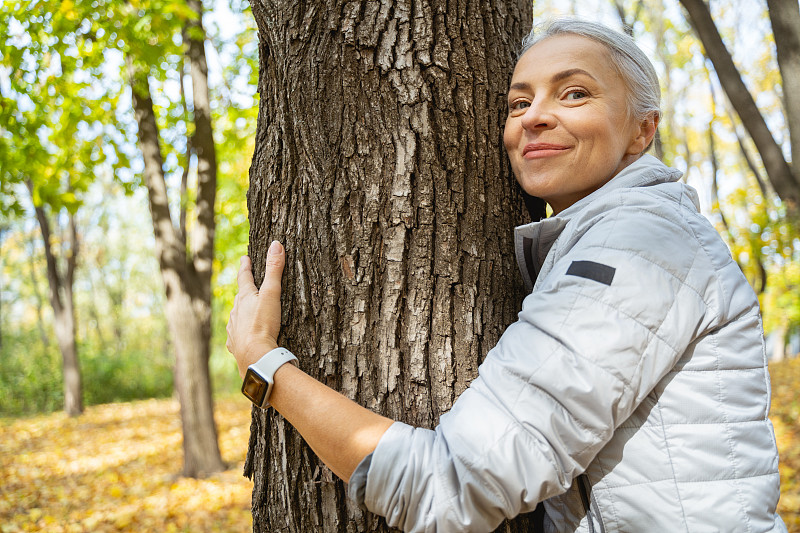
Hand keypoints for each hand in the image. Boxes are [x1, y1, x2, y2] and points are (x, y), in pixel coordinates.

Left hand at [226, 241, 285, 377]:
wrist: (255, 356)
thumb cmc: (263, 325)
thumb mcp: (272, 294)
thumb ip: (274, 269)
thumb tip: (276, 244)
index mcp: (244, 298)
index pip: (244, 277)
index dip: (245, 267)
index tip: (244, 259)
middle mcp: (235, 312)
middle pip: (239, 298)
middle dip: (244, 292)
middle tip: (247, 286)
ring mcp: (233, 329)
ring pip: (236, 317)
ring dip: (241, 313)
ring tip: (246, 313)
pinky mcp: (235, 345)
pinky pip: (236, 336)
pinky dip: (240, 333)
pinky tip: (243, 336)